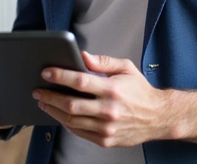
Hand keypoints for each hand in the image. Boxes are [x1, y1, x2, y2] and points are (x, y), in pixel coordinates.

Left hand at [33, 51, 169, 147]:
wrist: (158, 117)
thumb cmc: (140, 90)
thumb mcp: (125, 68)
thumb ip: (102, 61)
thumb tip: (81, 56)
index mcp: (112, 89)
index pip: (80, 81)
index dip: (60, 76)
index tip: (46, 72)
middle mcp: (108, 109)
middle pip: (71, 104)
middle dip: (50, 96)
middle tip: (37, 90)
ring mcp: (106, 127)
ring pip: (72, 120)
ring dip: (53, 111)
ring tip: (43, 103)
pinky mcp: (105, 140)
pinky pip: (79, 132)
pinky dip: (66, 123)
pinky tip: (59, 115)